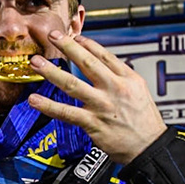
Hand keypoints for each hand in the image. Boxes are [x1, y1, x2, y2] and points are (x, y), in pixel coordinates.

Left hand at [25, 34, 166, 163]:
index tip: (74, 37)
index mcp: (127, 78)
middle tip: (52, 36)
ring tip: (36, 62)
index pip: (104, 55)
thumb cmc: (144, 121)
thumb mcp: (139, 91)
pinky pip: (66, 112)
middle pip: (87, 63)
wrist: (149, 147)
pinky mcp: (93, 123)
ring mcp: (102, 105)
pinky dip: (49, 106)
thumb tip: (103, 65)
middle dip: (67, 47)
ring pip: (72, 84)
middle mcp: (114, 88)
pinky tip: (35, 100)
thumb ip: (120, 77)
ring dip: (52, 72)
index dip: (87, 44)